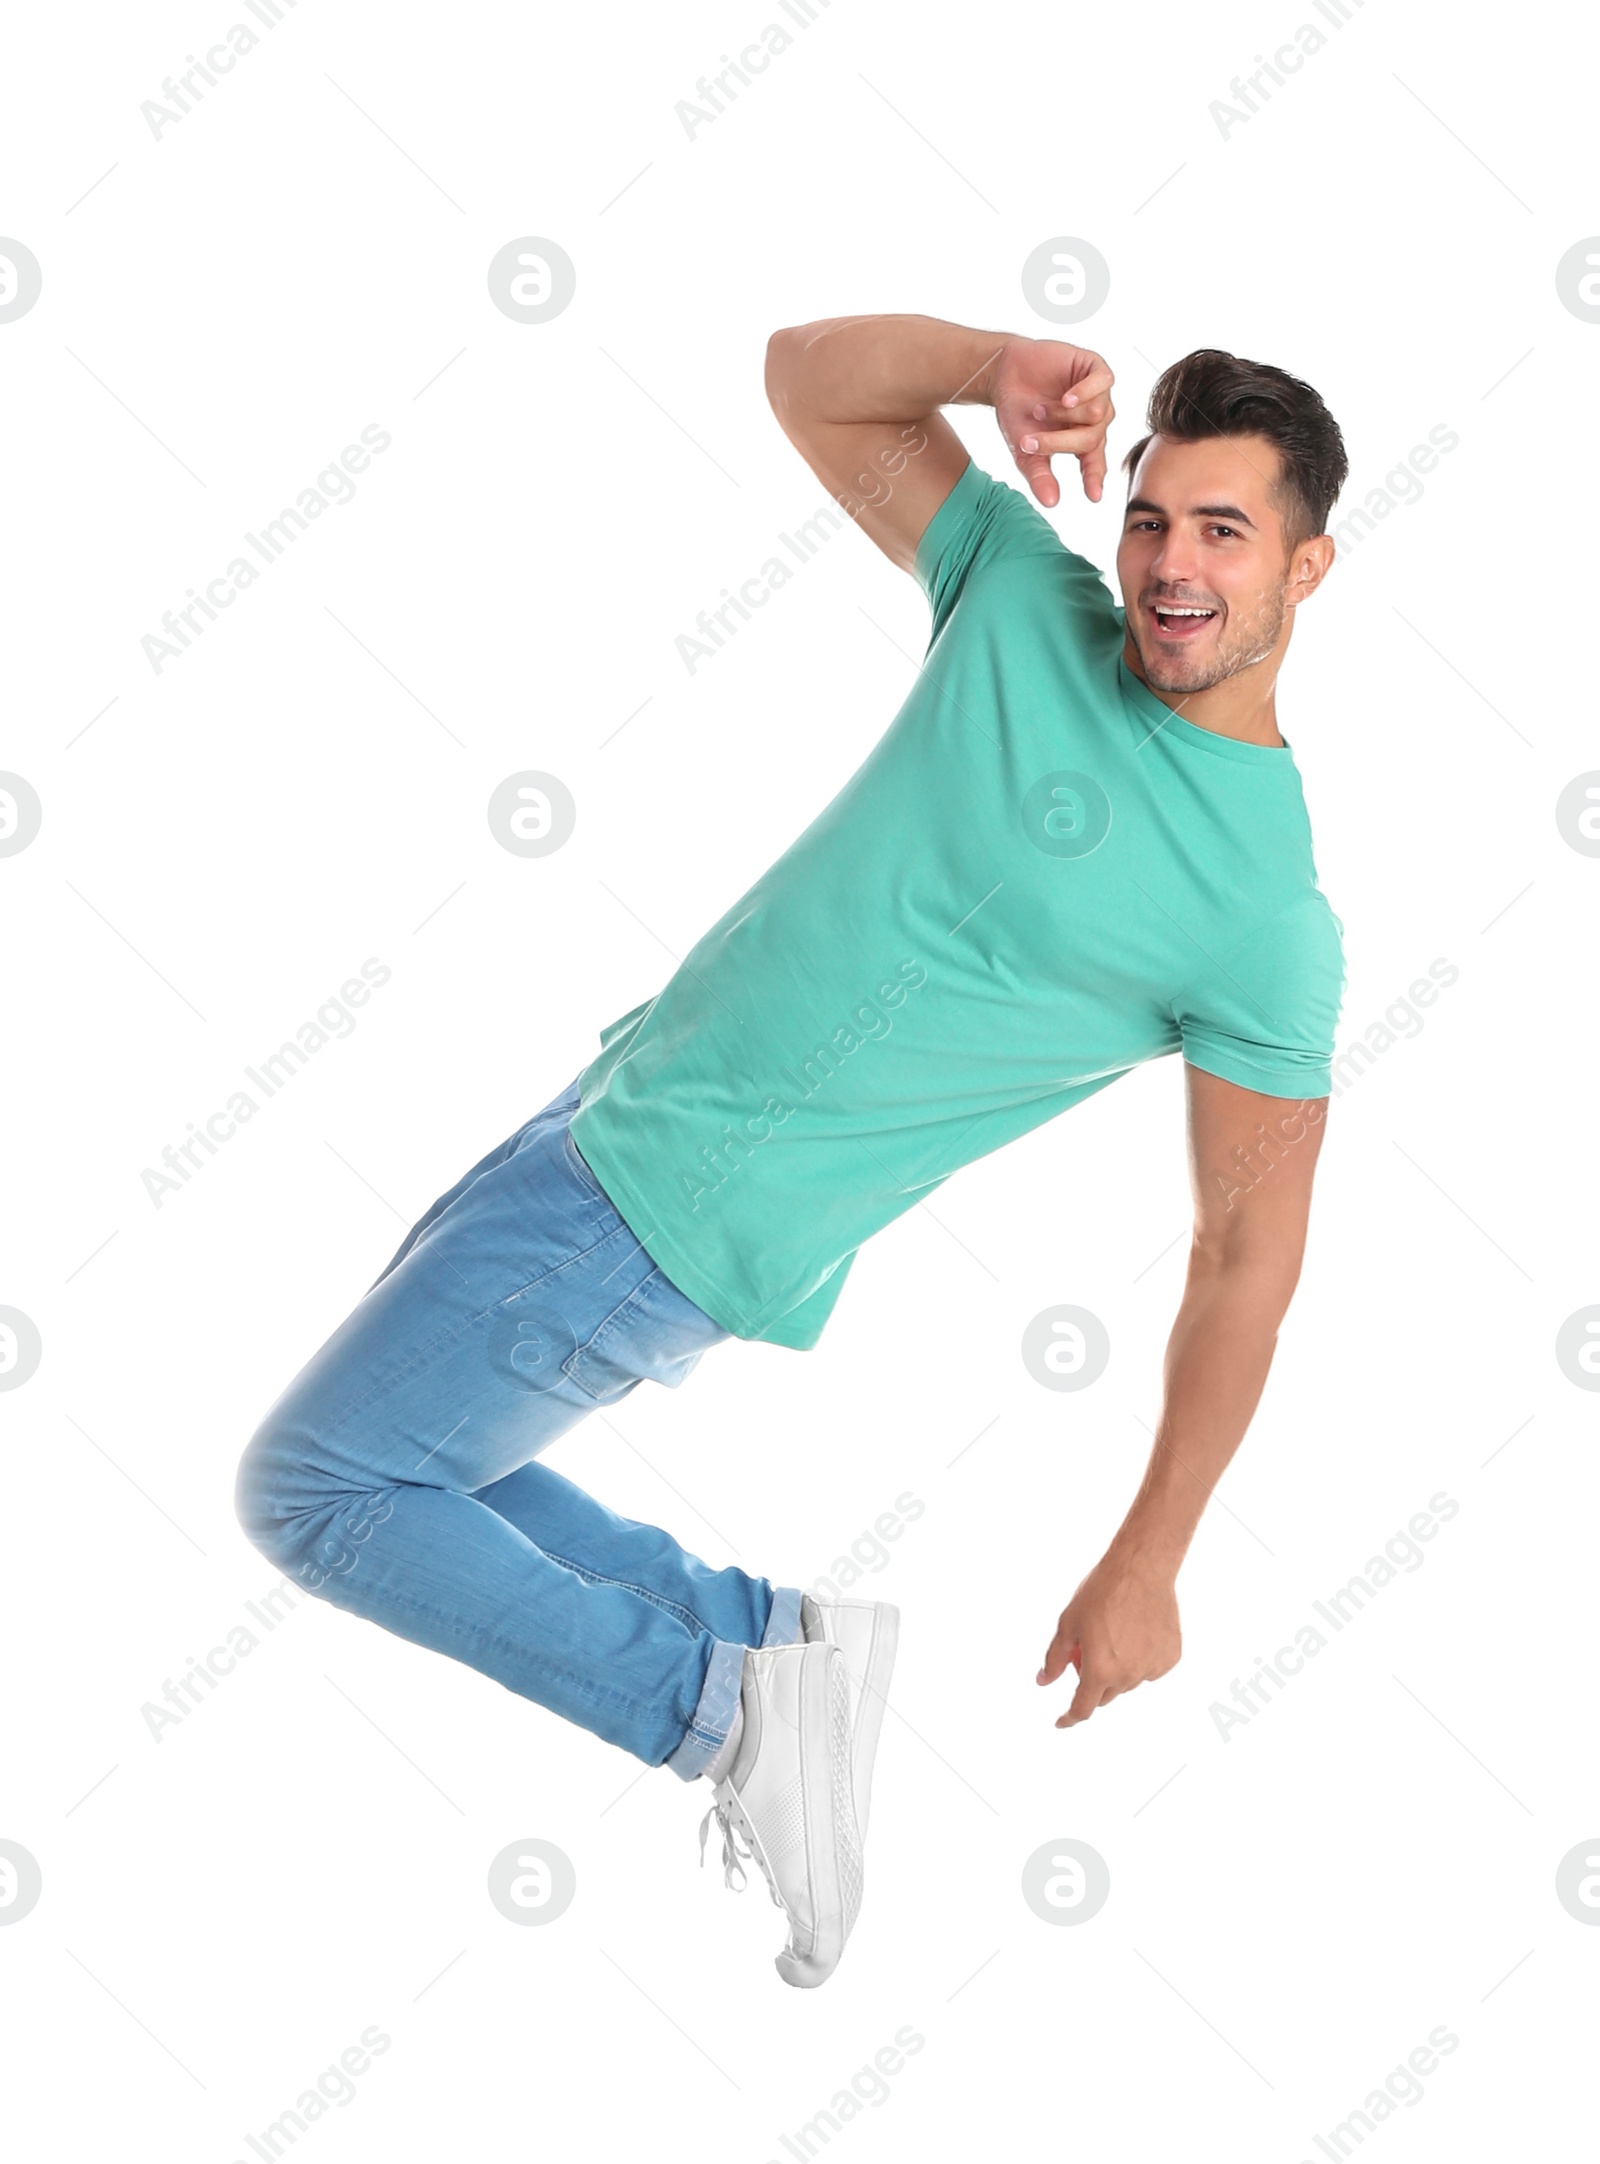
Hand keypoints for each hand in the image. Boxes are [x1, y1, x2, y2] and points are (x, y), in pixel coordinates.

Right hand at [988, 336, 1115, 507]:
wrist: (1005, 374)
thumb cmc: (1017, 412)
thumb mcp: (1025, 449)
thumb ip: (1039, 475)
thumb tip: (1051, 503)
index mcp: (1082, 441)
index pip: (1094, 464)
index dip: (1094, 479)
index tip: (1093, 496)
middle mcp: (1094, 420)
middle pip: (1091, 439)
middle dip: (1059, 442)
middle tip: (1032, 440)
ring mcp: (1097, 394)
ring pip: (1096, 415)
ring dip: (1063, 416)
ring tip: (1040, 410)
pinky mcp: (1094, 367)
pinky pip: (1103, 383)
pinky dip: (1085, 393)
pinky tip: (1066, 398)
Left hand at [1037, 1545, 1181, 1727]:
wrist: (1141, 1569)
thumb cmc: (1101, 1592)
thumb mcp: (1068, 1623)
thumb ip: (1054, 1658)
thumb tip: (1043, 1681)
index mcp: (1099, 1670)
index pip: (1082, 1709)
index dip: (1069, 1718)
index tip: (1062, 1721)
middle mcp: (1127, 1676)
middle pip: (1105, 1695)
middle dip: (1093, 1681)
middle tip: (1088, 1650)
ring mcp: (1151, 1668)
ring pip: (1128, 1682)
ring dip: (1117, 1670)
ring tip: (1115, 1632)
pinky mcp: (1170, 1658)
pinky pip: (1149, 1669)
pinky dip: (1139, 1659)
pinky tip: (1137, 1632)